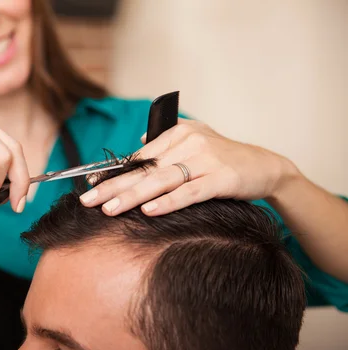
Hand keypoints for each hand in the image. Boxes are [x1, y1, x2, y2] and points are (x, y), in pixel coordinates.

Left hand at [79, 119, 298, 215]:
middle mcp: (189, 143)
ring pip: (161, 180)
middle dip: (113, 186)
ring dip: (133, 196)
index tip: (91, 185)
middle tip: (88, 200)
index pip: (138, 157)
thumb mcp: (196, 139)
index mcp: (178, 133)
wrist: (265, 166)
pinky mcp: (222, 178)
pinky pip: (190, 192)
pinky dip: (168, 202)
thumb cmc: (224, 157)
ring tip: (110, 209)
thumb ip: (166, 140)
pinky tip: (149, 211)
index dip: (113, 172)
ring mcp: (206, 160)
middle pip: (144, 169)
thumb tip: (138, 144)